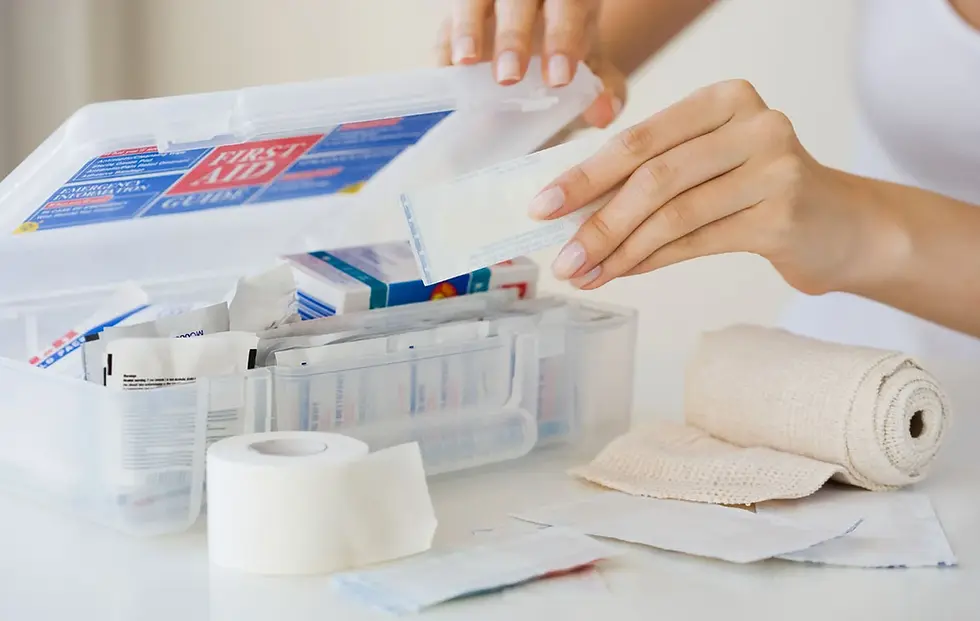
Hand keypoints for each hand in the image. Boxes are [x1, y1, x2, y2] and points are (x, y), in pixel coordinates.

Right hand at [435, 0, 625, 127]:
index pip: (568, 6)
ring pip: (473, 0)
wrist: (543, 35)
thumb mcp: (592, 65)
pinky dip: (444, 48)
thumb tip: (605, 113)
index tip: (559, 79)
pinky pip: (445, 26)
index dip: (562, 38)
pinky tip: (445, 73)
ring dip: (467, 29)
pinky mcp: (460, 12)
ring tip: (465, 62)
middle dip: (513, 36)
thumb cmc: (568, 47)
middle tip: (509, 78)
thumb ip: (605, 87)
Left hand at [529, 79, 885, 295]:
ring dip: (620, 251)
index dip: (585, 175)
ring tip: (584, 274)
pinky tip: (623, 273)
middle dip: (596, 220)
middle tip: (560, 256)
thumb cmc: (757, 192)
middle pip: (654, 176)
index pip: (640, 138)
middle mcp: (753, 124)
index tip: (543, 207)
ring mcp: (773, 167)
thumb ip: (650, 175)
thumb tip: (572, 212)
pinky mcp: (782, 214)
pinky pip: (697, 241)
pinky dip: (651, 261)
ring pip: (673, 214)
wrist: (839, 226)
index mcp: (723, 99)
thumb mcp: (705, 165)